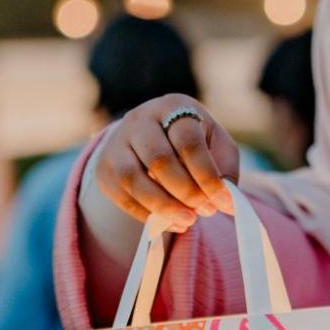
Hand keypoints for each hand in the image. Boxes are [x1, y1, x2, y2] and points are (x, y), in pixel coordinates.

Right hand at [91, 95, 240, 232]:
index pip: (188, 141)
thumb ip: (225, 168)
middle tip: (205, 211)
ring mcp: (116, 143)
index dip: (207, 175)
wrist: (150, 139)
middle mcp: (139, 120)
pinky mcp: (103, 169)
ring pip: (133, 178)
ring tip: (188, 221)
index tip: (223, 201)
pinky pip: (122, 197)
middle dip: (186, 192)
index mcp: (172, 107)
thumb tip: (226, 200)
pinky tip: (169, 223)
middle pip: (159, 159)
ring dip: (163, 206)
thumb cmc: (192, 142)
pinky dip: (147, 215)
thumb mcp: (216, 144)